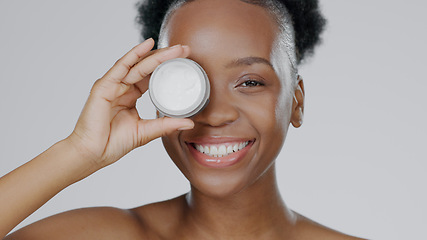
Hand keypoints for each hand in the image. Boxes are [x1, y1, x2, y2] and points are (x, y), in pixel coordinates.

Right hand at [67, 38, 193, 168]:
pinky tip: (148, 45)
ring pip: (137, 64)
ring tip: (176, 49)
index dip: (166, 68)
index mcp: (130, 96)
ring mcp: (112, 85)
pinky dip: (134, 54)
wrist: (93, 154)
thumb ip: (166, 125)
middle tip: (185, 50)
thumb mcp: (147, 131)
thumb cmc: (113, 144)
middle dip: (166, 57)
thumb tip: (189, 122)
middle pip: (146, 66)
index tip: (185, 62)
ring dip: (157, 55)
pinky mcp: (104, 86)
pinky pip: (121, 66)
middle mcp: (121, 87)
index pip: (150, 76)